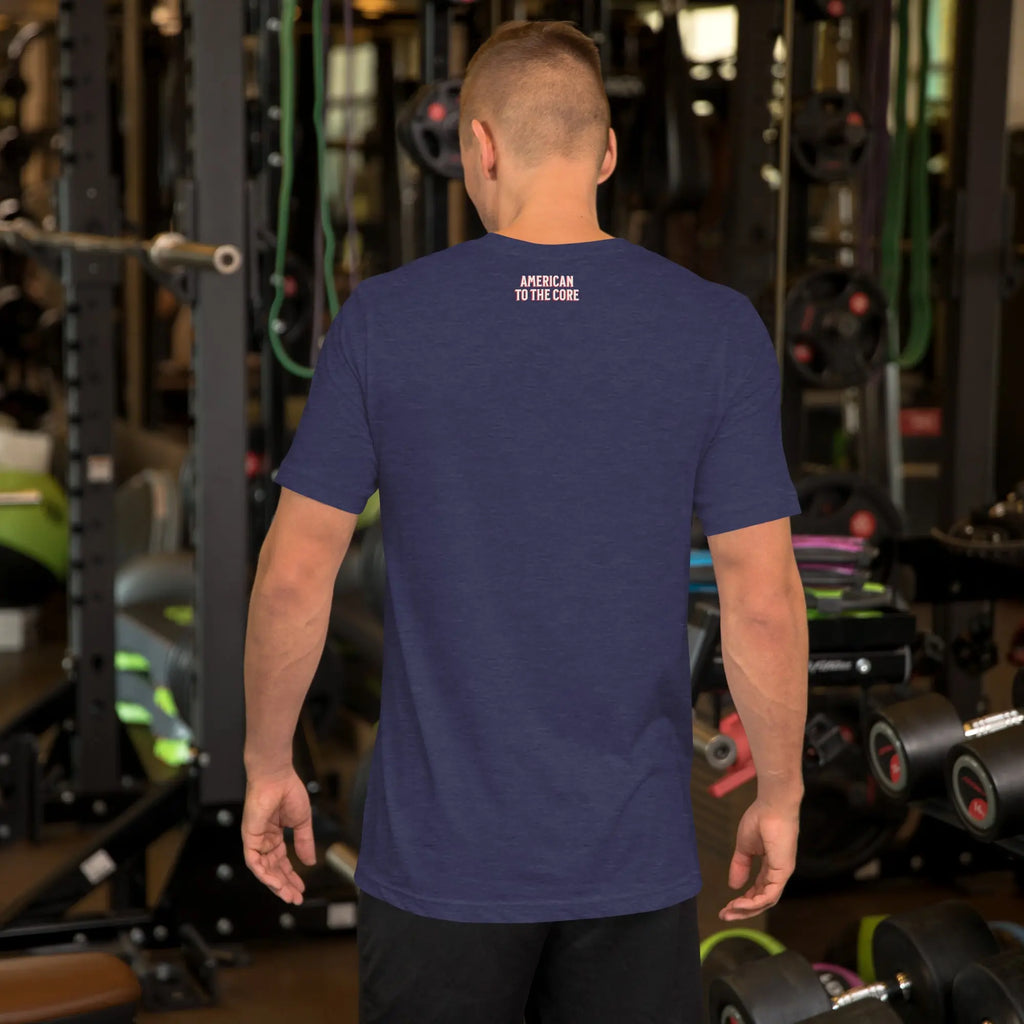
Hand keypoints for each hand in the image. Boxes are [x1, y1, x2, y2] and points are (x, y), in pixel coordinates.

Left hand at [241, 767, 316, 903]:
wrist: (277, 776)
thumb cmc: (288, 792)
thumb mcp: (301, 822)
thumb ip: (305, 842)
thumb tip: (310, 862)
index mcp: (274, 835)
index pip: (281, 862)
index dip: (291, 876)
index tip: (301, 888)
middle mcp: (263, 840)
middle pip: (273, 869)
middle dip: (285, 885)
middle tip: (296, 898)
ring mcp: (255, 840)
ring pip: (263, 870)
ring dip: (276, 884)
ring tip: (288, 895)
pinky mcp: (249, 838)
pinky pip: (254, 862)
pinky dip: (265, 874)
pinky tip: (276, 883)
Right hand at [719, 797, 799, 921]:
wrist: (772, 805)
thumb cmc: (760, 819)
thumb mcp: (744, 847)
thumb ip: (740, 866)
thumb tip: (734, 886)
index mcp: (771, 867)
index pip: (758, 891)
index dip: (743, 900)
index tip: (726, 907)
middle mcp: (778, 873)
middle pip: (762, 900)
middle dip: (743, 910)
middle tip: (724, 916)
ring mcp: (782, 873)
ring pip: (766, 901)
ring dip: (746, 909)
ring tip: (728, 911)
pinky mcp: (783, 871)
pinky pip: (770, 894)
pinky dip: (754, 902)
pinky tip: (740, 904)